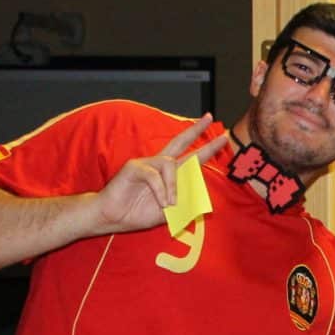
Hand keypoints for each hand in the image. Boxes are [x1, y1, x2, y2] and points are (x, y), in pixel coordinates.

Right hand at [89, 114, 227, 232]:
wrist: (112, 217)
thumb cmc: (137, 213)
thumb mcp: (168, 212)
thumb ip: (183, 203)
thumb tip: (200, 198)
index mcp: (167, 174)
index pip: (190, 157)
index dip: (206, 148)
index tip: (222, 138)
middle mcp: (158, 164)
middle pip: (180, 142)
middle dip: (196, 130)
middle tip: (210, 118)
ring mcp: (146, 163)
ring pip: (169, 164)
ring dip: (174, 186)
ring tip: (170, 204)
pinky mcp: (134, 167)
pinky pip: (154, 176)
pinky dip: (161, 191)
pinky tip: (162, 203)